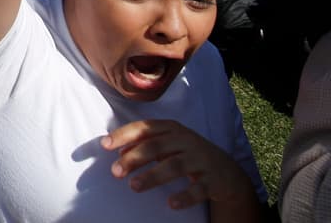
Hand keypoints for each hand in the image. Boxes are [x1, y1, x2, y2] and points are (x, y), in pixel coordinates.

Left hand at [103, 119, 257, 209]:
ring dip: (153, 176)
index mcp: (171, 129)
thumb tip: (116, 150)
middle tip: (115, 172)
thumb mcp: (167, 145)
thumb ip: (144, 145)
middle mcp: (186, 140)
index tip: (104, 145)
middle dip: (133, 158)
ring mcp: (202, 158)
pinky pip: (199, 188)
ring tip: (134, 186)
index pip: (144, 128)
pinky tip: (171, 204)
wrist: (227, 173)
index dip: (123, 135)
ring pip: (174, 166)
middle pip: (156, 146)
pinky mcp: (214, 179)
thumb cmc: (187, 155)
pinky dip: (184, 196)